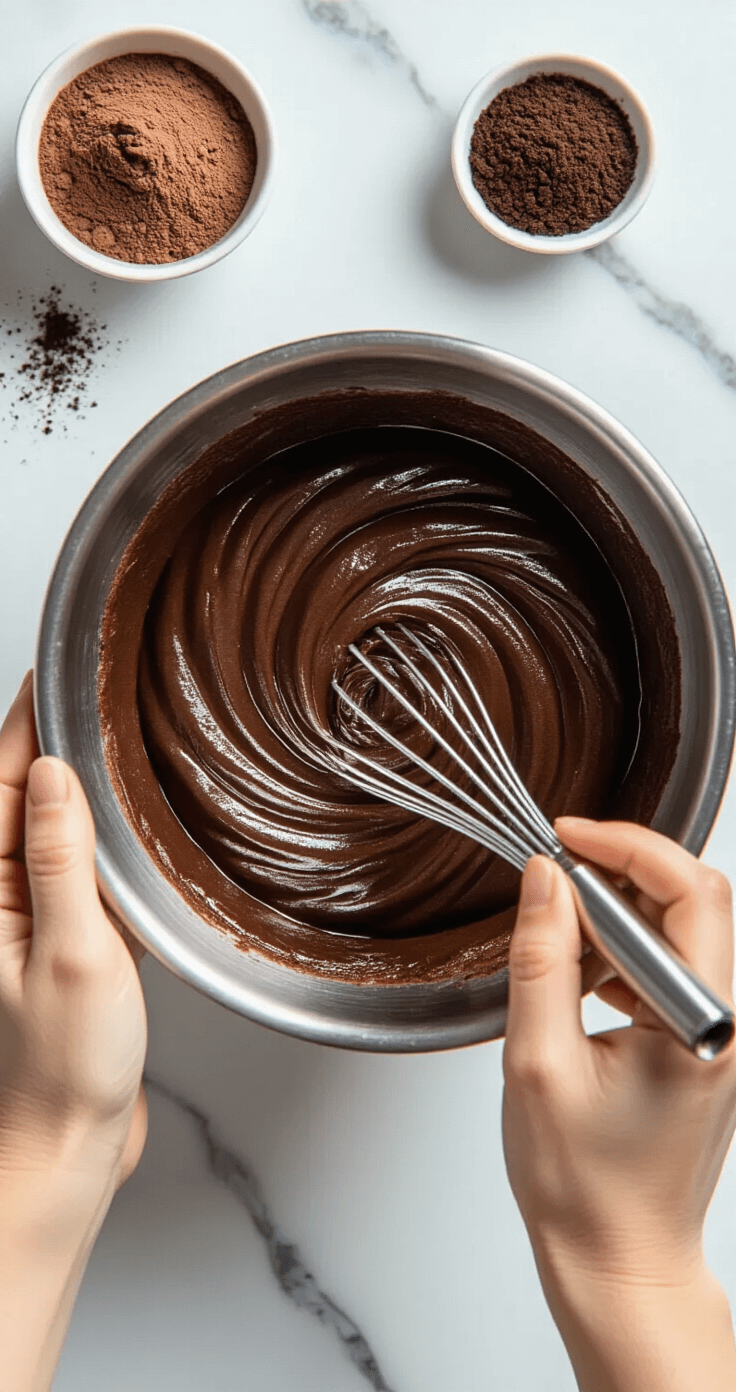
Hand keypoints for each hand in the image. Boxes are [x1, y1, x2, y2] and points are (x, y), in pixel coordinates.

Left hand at [0, 673, 147, 1187]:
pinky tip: (139, 816)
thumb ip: (60, 859)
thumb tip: (53, 772)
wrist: (71, 1145)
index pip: (2, 780)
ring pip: (64, 825)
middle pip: (28, 792)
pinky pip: (90, 866)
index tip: (55, 666)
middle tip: (98, 679)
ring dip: (89, 782)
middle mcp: (7, 893)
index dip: (28, 719)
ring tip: (122, 730)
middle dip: (57, 735)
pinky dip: (111, 835)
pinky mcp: (74, 936)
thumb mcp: (70, 952)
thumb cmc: (63, 1068)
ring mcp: (39, 913)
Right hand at [502, 818, 735, 1391]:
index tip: (568, 835)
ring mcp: (721, 1036)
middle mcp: (728, 1025)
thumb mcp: (539, 1061)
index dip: (627, 847)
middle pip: (696, 902)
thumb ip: (542, 958)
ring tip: (559, 929)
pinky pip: (671, 969)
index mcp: (702, 1026)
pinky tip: (579, 970)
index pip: (690, 893)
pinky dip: (624, 952)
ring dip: (621, 913)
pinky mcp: (702, 1045)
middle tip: (558, 869)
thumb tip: (545, 880)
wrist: (617, 1260)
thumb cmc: (583, 1187)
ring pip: (683, 931)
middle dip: (624, 871)